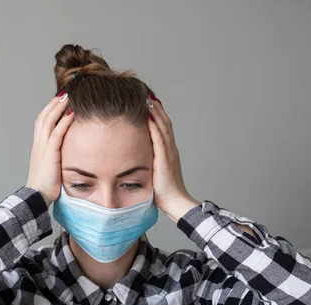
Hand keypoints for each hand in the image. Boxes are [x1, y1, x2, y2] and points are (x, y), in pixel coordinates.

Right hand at [25, 91, 74, 206]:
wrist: (38, 196)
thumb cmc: (47, 184)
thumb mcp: (53, 165)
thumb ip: (59, 155)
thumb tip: (71, 151)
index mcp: (39, 145)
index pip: (43, 121)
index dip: (51, 109)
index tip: (61, 100)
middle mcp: (39, 143)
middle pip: (44, 116)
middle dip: (54, 103)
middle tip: (65, 92)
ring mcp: (42, 147)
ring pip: (49, 121)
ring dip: (59, 107)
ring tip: (69, 96)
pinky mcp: (49, 154)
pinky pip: (57, 133)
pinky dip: (64, 121)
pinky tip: (72, 113)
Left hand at [147, 94, 200, 221]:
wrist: (174, 202)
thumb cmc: (163, 191)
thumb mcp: (154, 172)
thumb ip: (148, 162)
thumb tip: (136, 157)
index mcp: (169, 152)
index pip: (164, 128)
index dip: (158, 114)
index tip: (150, 103)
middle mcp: (171, 149)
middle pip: (165, 123)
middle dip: (157, 108)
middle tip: (148, 95)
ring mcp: (169, 153)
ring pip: (164, 127)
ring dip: (156, 112)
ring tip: (148, 100)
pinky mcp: (164, 159)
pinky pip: (159, 139)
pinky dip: (155, 126)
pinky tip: (149, 117)